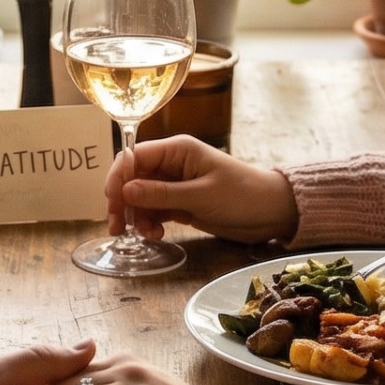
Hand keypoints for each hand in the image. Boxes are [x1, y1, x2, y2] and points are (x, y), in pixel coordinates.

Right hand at [107, 135, 298, 242]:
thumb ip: (161, 194)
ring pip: (141, 197)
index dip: (118, 177)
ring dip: (137, 216)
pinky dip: (150, 222)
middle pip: (133, 178)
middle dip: (122, 201)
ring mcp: (175, 184)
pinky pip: (154, 210)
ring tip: (147, 235)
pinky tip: (156, 234)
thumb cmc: (242, 196)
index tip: (112, 202)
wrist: (272, 213)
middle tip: (117, 227)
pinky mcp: (180, 203)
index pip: (134, 156)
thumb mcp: (201, 196)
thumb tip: (125, 192)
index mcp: (177, 150)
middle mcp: (172, 164)